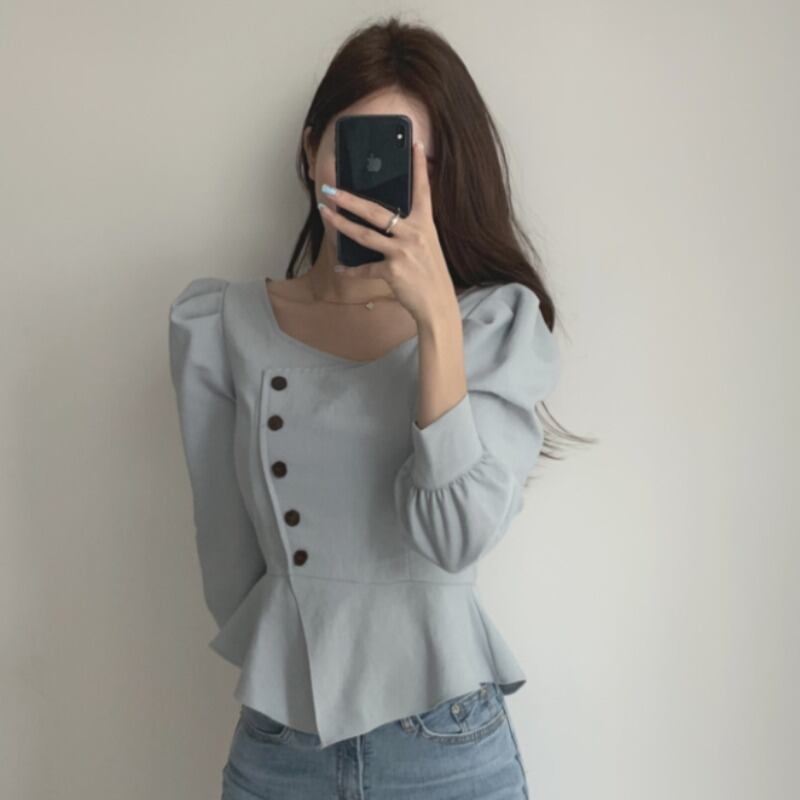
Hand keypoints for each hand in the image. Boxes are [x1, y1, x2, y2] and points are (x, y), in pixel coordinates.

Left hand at [317, 141, 457, 323]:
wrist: (438, 305)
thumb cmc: (430, 276)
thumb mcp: (427, 247)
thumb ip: (409, 231)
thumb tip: (384, 221)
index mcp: (425, 224)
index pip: (423, 190)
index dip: (418, 166)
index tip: (415, 144)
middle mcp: (414, 234)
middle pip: (376, 211)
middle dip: (350, 198)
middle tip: (331, 188)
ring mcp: (403, 252)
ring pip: (364, 235)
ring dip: (340, 224)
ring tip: (325, 213)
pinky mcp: (393, 271)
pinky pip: (365, 268)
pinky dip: (351, 269)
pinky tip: (341, 267)